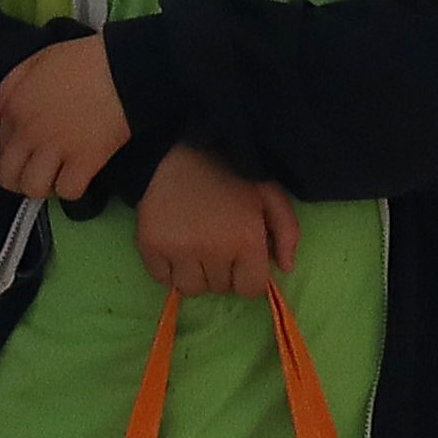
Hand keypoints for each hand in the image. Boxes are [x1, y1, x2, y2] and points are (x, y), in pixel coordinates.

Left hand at [0, 35, 131, 203]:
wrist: (124, 68)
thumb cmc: (83, 60)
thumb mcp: (37, 61)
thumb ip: (9, 87)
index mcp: (16, 108)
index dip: (13, 152)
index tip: (30, 150)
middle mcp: (30, 133)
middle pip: (7, 177)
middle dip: (19, 180)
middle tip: (38, 173)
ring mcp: (56, 149)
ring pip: (34, 188)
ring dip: (44, 187)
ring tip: (57, 176)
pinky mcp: (85, 161)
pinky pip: (68, 191)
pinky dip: (73, 189)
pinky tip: (79, 177)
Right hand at [134, 146, 300, 301]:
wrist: (179, 148)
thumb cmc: (230, 173)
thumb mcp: (270, 195)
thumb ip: (287, 232)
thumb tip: (286, 268)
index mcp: (247, 239)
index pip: (250, 289)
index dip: (246, 276)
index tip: (239, 260)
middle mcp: (213, 250)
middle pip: (220, 288)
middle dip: (221, 271)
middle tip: (215, 243)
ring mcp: (178, 249)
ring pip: (190, 288)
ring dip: (195, 274)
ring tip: (193, 248)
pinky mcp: (149, 245)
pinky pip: (162, 278)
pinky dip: (168, 269)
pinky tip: (173, 246)